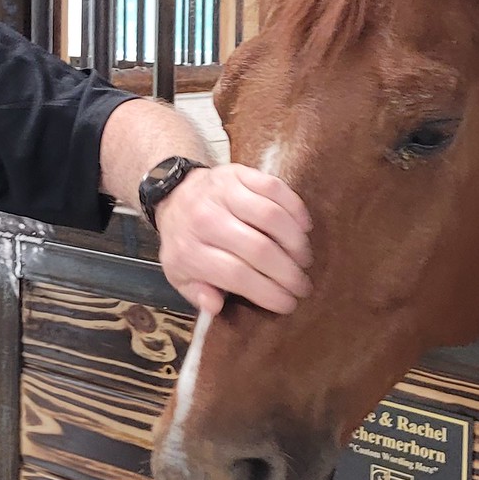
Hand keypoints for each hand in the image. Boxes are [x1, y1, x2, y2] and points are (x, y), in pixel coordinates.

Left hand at [154, 163, 312, 316]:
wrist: (175, 194)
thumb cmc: (185, 241)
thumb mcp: (179, 274)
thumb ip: (197, 293)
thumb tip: (215, 306)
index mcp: (189, 250)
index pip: (236, 275)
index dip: (268, 292)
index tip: (288, 303)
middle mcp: (205, 219)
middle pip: (258, 248)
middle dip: (288, 272)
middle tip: (301, 285)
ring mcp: (223, 192)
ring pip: (270, 216)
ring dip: (295, 242)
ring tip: (303, 258)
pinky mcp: (238, 172)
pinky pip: (275, 188)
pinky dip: (295, 209)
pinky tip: (303, 228)